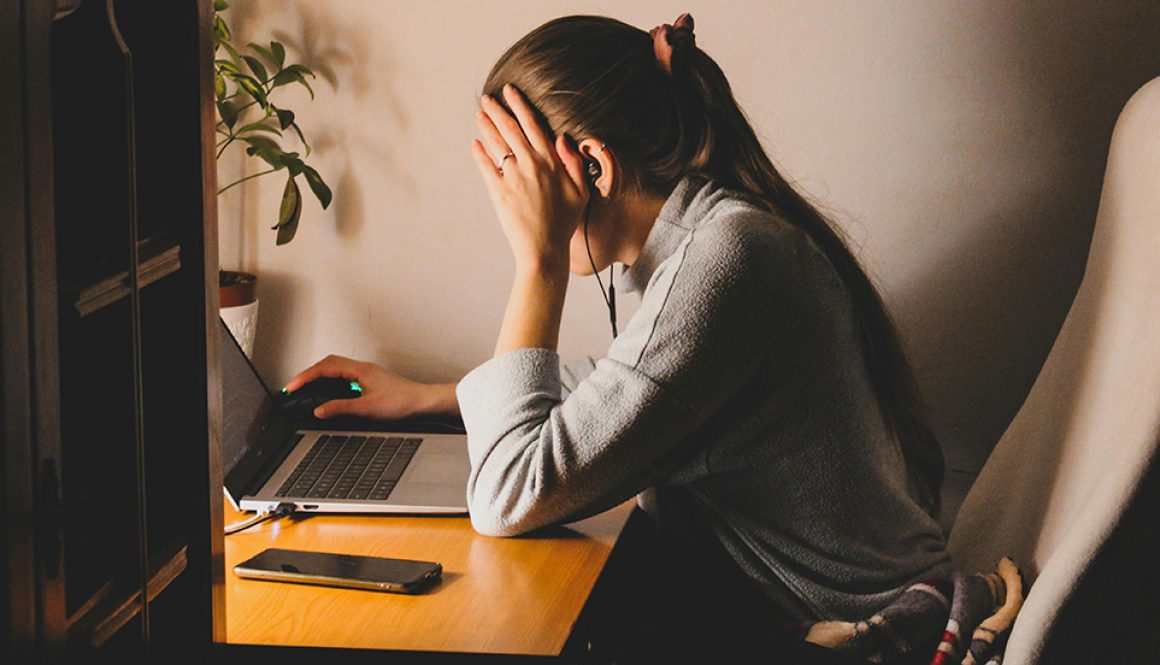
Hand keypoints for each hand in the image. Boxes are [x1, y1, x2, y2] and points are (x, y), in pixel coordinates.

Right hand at [283, 355, 458, 419]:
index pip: (324, 368)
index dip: (305, 377)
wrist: (423, 403)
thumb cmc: (402, 402)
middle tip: (295, 386)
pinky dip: (330, 380)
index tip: (292, 386)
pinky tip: (329, 391)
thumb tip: (319, 410)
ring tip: (306, 387)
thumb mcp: (367, 408)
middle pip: (328, 364)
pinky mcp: (370, 380)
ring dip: (319, 375)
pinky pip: (344, 374)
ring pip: (336, 368)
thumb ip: (341, 408)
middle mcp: (362, 368)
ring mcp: (366, 373)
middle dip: (308, 373)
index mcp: (359, 370)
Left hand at [471, 84, 588, 273]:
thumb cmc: (565, 221)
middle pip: (510, 129)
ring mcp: (512, 177)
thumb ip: (574, 163)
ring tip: (479, 114)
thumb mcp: (581, 191)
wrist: (544, 248)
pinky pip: (486, 166)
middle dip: (497, 110)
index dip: (520, 105)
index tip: (510, 91)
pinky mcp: (498, 191)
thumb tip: (563, 139)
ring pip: (496, 144)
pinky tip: (475, 143)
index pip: (533, 125)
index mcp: (551, 162)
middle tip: (487, 98)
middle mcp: (530, 165)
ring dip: (486, 126)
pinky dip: (479, 153)